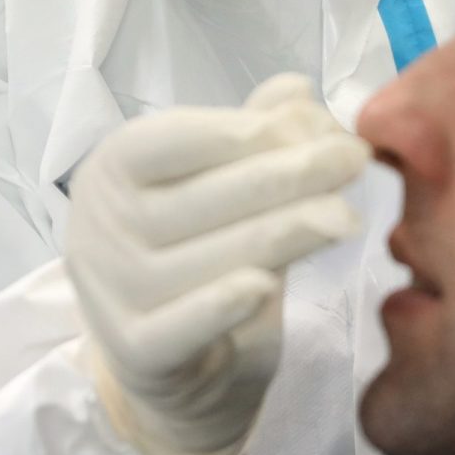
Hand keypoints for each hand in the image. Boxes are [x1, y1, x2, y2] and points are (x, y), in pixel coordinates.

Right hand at [65, 73, 369, 454]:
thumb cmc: (196, 252)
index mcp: (113, 171)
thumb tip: (295, 92)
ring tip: (344, 217)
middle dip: (286, 175)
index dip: (239, 132)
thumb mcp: (219, 185)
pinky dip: (218, 307)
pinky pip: (178, 329)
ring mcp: (112, 295)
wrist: (170, 363)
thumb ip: (252, 136)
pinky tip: (265, 286)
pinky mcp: (135, 355)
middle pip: (199, 198)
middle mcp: (100, 228)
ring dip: (282, 233)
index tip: (308, 126)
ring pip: (205, 259)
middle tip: (354, 160)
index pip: (167, 141)